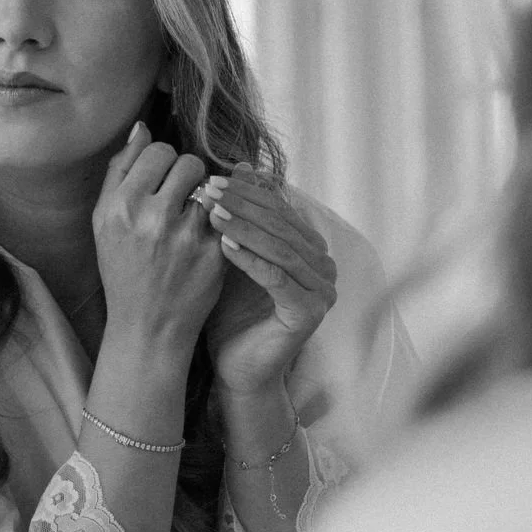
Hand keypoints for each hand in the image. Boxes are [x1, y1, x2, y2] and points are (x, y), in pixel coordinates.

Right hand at [92, 123, 224, 358]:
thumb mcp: (104, 221)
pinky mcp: (214, 253)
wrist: (147, 326)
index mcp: (120, 206)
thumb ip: (119, 171)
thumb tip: (141, 127)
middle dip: (189, 174)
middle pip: (188, 161)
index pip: (157, 150)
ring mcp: (186, 236)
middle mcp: (151, 218)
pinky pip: (230, 213)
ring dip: (209, 194)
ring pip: (213, 185)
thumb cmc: (123, 268)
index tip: (162, 180)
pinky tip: (216, 228)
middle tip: (183, 194)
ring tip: (197, 211)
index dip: (163, 161)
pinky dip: (225, 217)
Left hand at [201, 165, 337, 396]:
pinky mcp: (311, 312)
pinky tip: (224, 245)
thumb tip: (241, 163)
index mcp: (310, 247)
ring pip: (280, 248)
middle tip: (207, 190)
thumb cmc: (232, 311)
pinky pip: (278, 278)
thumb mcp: (233, 253)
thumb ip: (242, 214)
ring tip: (211, 213)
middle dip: (242, 205)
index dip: (246, 192)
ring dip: (244, 227)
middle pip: (281, 225)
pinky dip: (251, 259)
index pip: (280, 209)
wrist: (235, 368)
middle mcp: (324, 266)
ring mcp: (322, 290)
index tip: (209, 179)